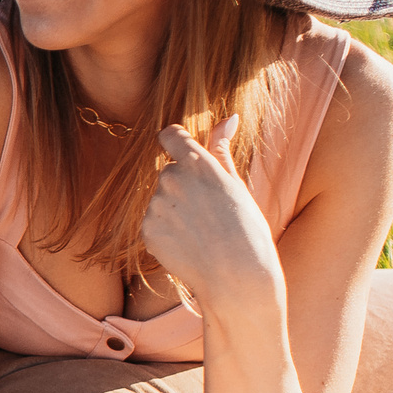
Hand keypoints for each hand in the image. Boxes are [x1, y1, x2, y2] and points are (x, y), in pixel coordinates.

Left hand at [142, 117, 281, 311]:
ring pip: (161, 200)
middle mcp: (170, 179)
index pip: (169, 135)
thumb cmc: (245, 228)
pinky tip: (189, 245)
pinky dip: (168, 232)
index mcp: (195, 163)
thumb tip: (229, 117)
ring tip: (201, 231)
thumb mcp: (237, 184)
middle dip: (183, 185)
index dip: (177, 142)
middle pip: (168, 172)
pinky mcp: (146, 231)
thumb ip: (222, 148)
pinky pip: (154, 224)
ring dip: (175, 210)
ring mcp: (155, 206)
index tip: (185, 153)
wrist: (236, 275)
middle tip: (209, 210)